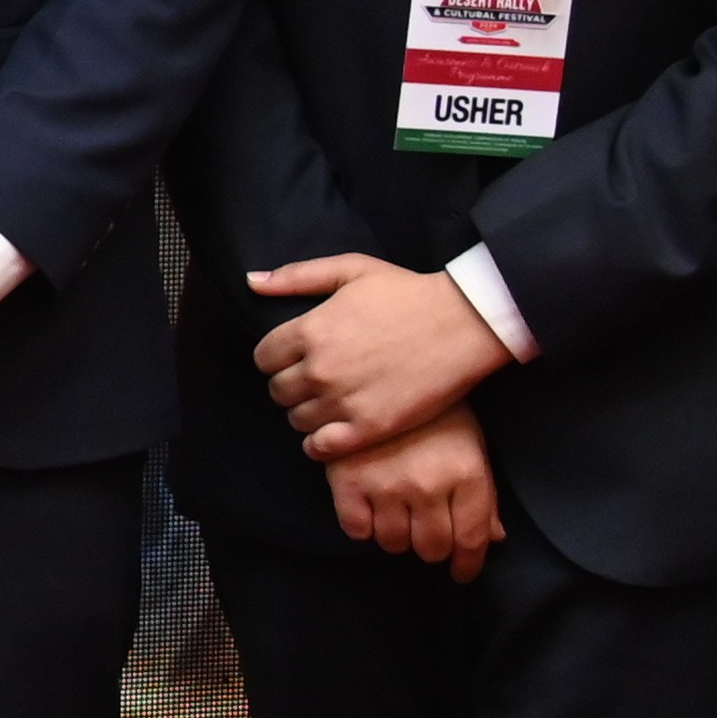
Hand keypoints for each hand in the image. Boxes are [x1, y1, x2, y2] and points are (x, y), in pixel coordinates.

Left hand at [246, 252, 511, 462]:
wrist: (464, 324)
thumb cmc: (408, 293)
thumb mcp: (351, 270)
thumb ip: (296, 277)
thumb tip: (251, 282)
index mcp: (309, 330)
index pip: (263, 358)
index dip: (277, 358)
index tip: (295, 357)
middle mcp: (319, 369)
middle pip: (278, 391)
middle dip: (291, 385)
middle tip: (316, 380)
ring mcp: (344, 401)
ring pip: (297, 420)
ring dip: (307, 412)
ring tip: (331, 402)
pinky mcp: (369, 428)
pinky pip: (320, 447)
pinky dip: (319, 442)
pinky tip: (335, 429)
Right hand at [329, 402, 504, 576]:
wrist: (385, 367)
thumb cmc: (436, 408)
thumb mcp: (471, 443)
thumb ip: (483, 493)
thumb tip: (493, 538)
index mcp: (466, 473)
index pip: (471, 539)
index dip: (468, 564)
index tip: (462, 572)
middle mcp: (428, 485)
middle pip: (431, 547)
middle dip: (431, 548)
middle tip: (426, 536)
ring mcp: (386, 484)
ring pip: (392, 542)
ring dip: (397, 537)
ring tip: (397, 519)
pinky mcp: (348, 480)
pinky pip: (356, 528)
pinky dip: (363, 526)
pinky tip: (370, 510)